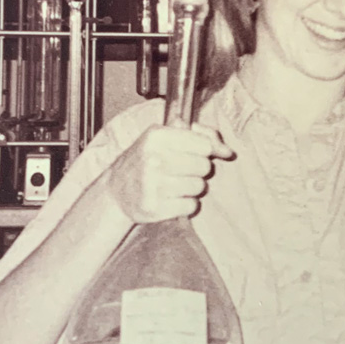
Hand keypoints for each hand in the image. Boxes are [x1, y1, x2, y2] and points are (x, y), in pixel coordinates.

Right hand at [107, 123, 233, 222]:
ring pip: (199, 187)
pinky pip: (191, 206)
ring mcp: (153, 184)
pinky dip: (185, 204)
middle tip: (180, 171)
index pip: (203, 144)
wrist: (116, 191)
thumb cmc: (146, 160)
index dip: (206, 151)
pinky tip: (171, 199)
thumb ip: (200, 135)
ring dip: (192, 188)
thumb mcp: (165, 137)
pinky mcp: (154, 208)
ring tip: (174, 185)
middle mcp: (153, 159)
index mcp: (156, 136)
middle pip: (204, 166)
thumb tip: (228, 152)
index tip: (198, 154)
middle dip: (197, 170)